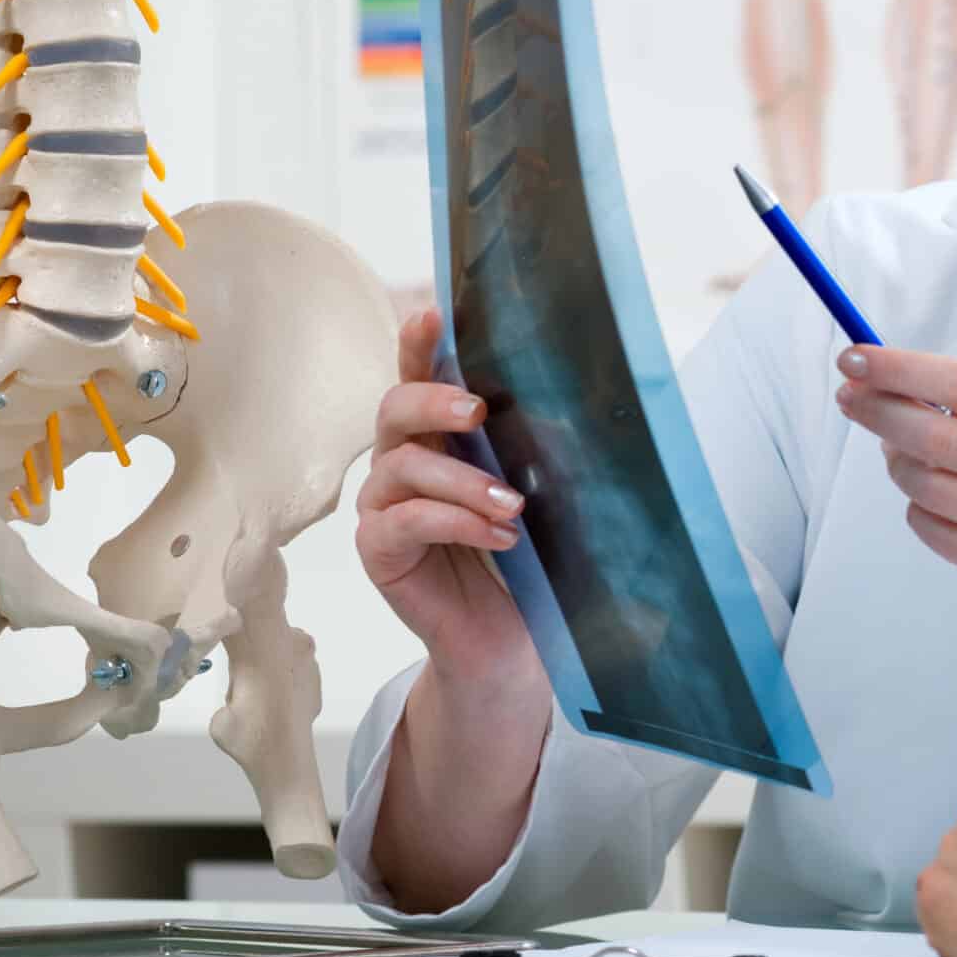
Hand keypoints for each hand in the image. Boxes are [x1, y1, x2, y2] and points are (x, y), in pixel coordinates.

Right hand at [354, 309, 534, 687]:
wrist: (508, 641)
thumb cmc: (524, 561)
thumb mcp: (539, 497)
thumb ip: (538, 453)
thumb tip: (579, 407)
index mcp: (436, 440)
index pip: (417, 380)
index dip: (417, 346)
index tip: (432, 315)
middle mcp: (399, 464)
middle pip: (394, 410)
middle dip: (435, 400)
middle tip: (479, 410)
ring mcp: (382, 507)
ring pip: (404, 467)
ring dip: (463, 481)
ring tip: (513, 508)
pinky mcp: (378, 551)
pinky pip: (404, 521)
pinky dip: (455, 523)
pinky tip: (501, 538)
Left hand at [832, 346, 956, 647]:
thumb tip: (909, 394)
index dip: (898, 371)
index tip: (855, 358)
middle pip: (933, 439)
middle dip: (878, 413)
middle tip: (852, 398)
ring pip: (928, 490)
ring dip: (897, 465)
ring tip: (899, 453)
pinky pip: (942, 537)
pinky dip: (920, 511)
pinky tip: (927, 496)